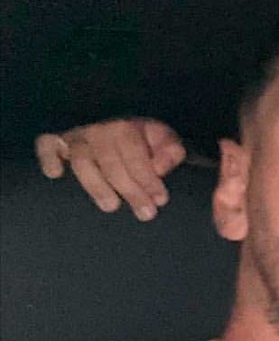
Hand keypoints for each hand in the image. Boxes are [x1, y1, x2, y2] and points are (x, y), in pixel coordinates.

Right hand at [34, 117, 185, 220]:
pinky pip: (46, 145)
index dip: (148, 178)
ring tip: (111, 207)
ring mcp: (76, 136)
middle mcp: (99, 129)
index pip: (135, 154)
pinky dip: (48, 157)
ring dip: (96, 185)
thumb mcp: (164, 140)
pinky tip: (55, 174)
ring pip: (82, 161)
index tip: (160, 200)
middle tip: (145, 213)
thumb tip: (160, 168)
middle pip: (111, 162)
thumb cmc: (143, 139)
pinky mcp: (56, 141)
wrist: (119, 127)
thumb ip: (169, 152)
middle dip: (130, 189)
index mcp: (127, 127)